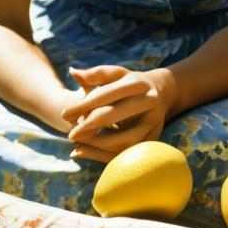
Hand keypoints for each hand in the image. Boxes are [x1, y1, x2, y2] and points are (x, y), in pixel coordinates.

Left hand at [62, 64, 176, 162]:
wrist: (162, 94)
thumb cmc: (129, 84)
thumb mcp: (116, 75)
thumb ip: (96, 74)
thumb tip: (73, 72)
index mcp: (138, 82)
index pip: (107, 93)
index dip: (84, 104)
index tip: (64, 115)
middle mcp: (149, 101)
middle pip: (114, 114)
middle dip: (89, 125)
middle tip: (71, 134)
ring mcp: (153, 122)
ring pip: (123, 139)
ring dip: (96, 145)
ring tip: (78, 145)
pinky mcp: (153, 139)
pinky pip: (126, 154)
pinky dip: (103, 156)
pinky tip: (84, 152)